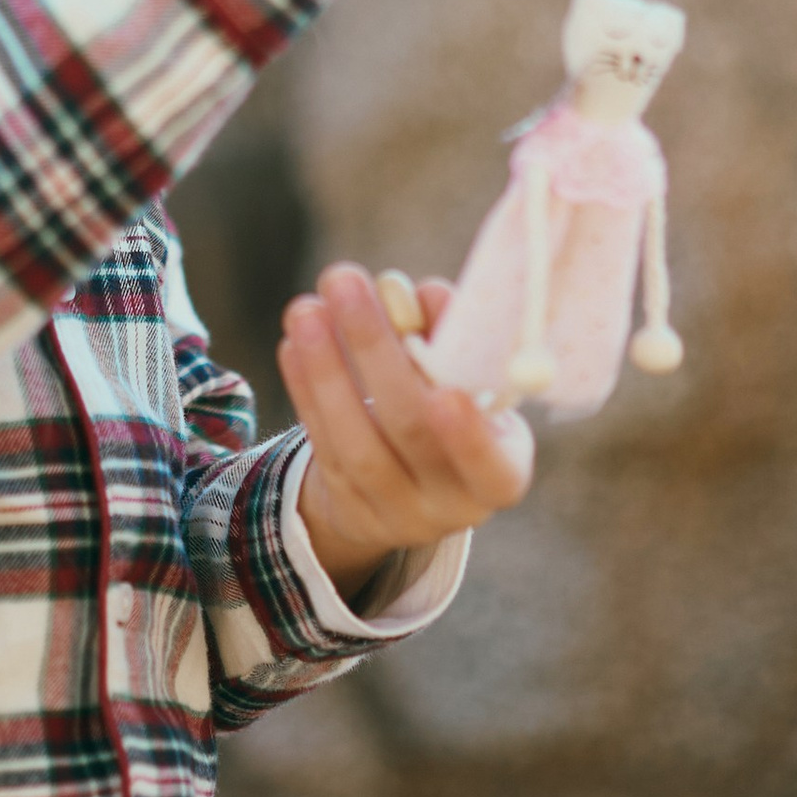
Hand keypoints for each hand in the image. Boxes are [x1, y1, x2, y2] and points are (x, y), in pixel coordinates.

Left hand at [277, 263, 535, 596]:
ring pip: (357, 443)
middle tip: (345, 282)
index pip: (492, 467)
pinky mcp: (348, 508)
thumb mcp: (475, 385)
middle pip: (411, 432)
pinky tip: (295, 343)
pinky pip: (324, 446)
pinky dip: (308, 390)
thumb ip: (457, 340)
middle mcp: (452, 505)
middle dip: (375, 350)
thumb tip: (424, 294)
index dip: (470, 437)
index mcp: (502, 473)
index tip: (446, 394)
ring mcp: (396, 514)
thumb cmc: (459, 411)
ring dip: (327, 368)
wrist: (419, 487)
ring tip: (307, 309)